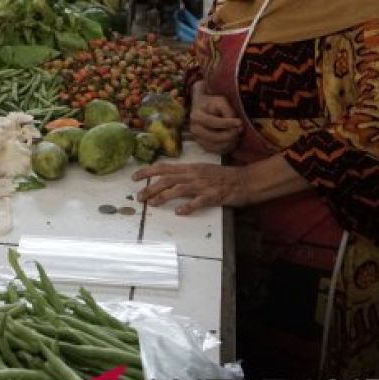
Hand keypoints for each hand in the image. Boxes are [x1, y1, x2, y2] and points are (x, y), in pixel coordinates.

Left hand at [132, 162, 250, 214]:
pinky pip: (198, 201)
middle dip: (150, 188)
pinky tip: (179, 212)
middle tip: (139, 197)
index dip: (147, 171)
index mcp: (190, 168)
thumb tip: (168, 178)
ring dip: (162, 197)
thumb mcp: (201, 170)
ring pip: (178, 189)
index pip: (164, 167)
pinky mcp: (213, 196)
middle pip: (166, 179)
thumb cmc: (222, 176)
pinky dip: (187, 206)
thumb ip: (185, 173)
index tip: (134, 177)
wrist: (244, 180)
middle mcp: (193, 175)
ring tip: (152, 204)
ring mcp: (203, 185)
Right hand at [189, 84, 242, 154]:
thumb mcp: (220, 101)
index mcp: (196, 116)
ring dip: (230, 141)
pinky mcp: (204, 146)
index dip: (227, 123)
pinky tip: (232, 139)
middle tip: (240, 129)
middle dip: (230, 135)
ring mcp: (198, 140)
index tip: (240, 122)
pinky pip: (217, 151)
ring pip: (217, 146)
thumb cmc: (213, 103)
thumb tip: (237, 124)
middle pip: (214, 137)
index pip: (212, 122)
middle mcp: (194, 130)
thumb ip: (228, 111)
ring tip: (236, 133)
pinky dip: (227, 147)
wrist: (203, 109)